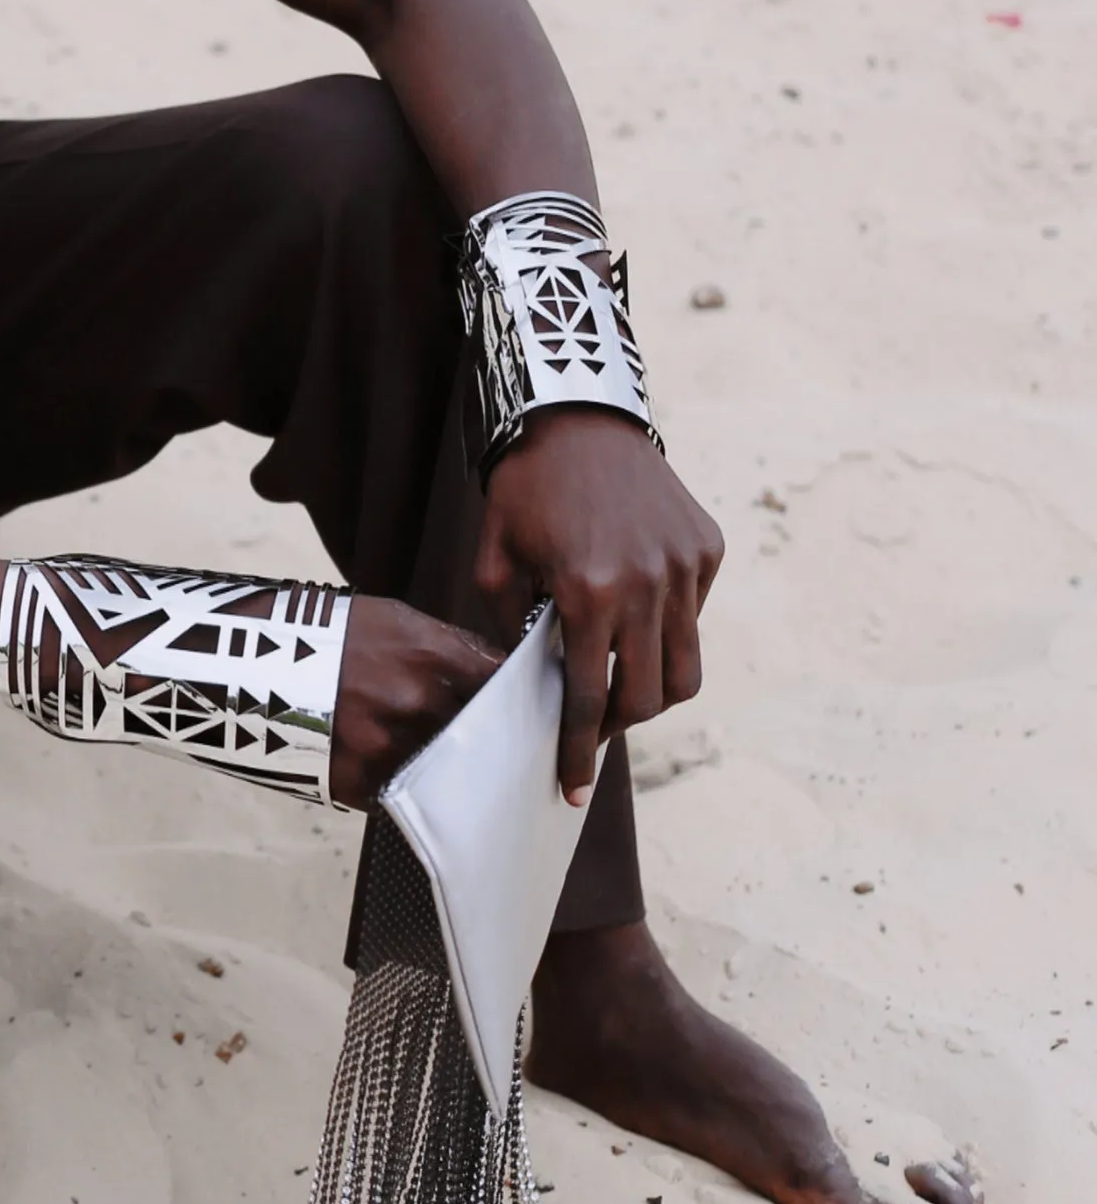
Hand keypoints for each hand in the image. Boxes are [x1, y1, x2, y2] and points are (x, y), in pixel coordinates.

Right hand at [328, 597, 502, 810]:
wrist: (243, 661)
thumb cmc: (321, 633)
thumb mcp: (390, 618)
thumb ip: (448, 645)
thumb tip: (496, 667)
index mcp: (426, 653)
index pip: (498, 683)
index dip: (514, 696)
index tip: (519, 706)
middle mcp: (411, 700)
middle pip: (477, 731)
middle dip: (482, 736)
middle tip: (483, 739)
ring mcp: (382, 744)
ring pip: (440, 769)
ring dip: (441, 765)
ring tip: (430, 756)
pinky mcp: (354, 781)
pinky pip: (397, 793)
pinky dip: (399, 784)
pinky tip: (389, 769)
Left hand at [473, 410, 723, 802]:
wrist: (575, 416)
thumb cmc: (524, 490)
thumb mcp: (496, 562)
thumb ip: (513, 627)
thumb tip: (533, 682)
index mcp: (589, 593)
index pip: (590, 699)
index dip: (579, 751)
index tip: (572, 788)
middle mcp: (648, 585)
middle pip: (649, 698)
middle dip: (619, 726)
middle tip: (594, 726)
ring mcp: (685, 567)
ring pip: (686, 668)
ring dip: (654, 690)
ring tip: (622, 684)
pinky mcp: (707, 549)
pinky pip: (694, 617)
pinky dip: (667, 631)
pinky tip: (635, 615)